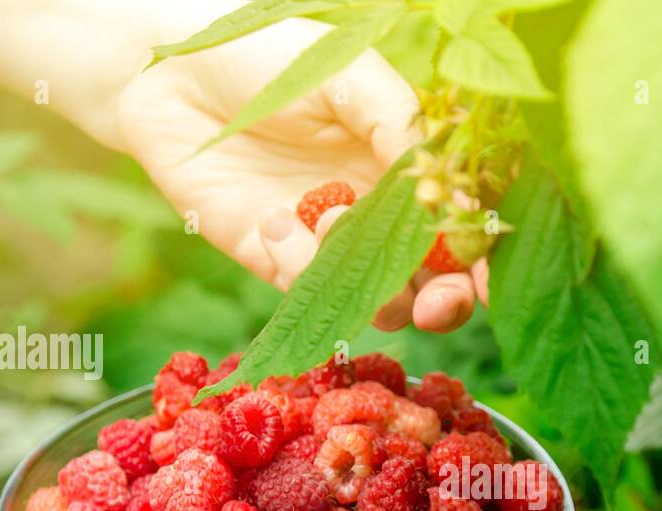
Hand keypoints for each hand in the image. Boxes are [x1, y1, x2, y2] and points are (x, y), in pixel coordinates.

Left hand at [116, 16, 487, 332]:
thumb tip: (440, 184)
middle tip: (437, 303)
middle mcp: (381, 213)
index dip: (482, 258)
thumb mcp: (346, 73)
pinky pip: (310, 289)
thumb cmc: (267, 57)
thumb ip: (398, 123)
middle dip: (444, 302)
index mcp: (410, 167)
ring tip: (328, 217)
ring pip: (379, 300)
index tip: (489, 279)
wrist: (172, 72)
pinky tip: (272, 217)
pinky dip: (300, 264)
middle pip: (433, 281)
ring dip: (369, 284)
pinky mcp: (280, 261)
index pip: (462, 226)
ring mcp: (332, 243)